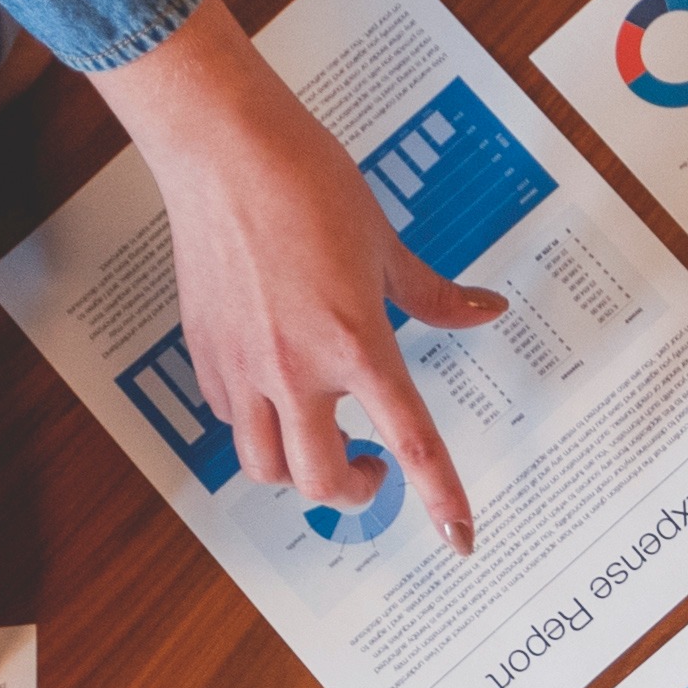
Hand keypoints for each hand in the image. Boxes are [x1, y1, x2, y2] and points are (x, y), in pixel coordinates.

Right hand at [92, 0, 505, 547]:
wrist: (224, 149)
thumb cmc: (306, 183)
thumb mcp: (385, 244)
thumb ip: (433, 295)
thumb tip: (483, 311)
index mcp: (355, 341)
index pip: (409, 440)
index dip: (440, 498)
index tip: (458, 538)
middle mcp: (295, 367)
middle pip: (321, 482)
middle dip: (355, 490)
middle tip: (373, 467)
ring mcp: (242, 365)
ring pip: (265, 466)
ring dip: (300, 469)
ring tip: (323, 437)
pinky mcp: (204, 353)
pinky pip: (230, 420)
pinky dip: (257, 423)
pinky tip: (275, 390)